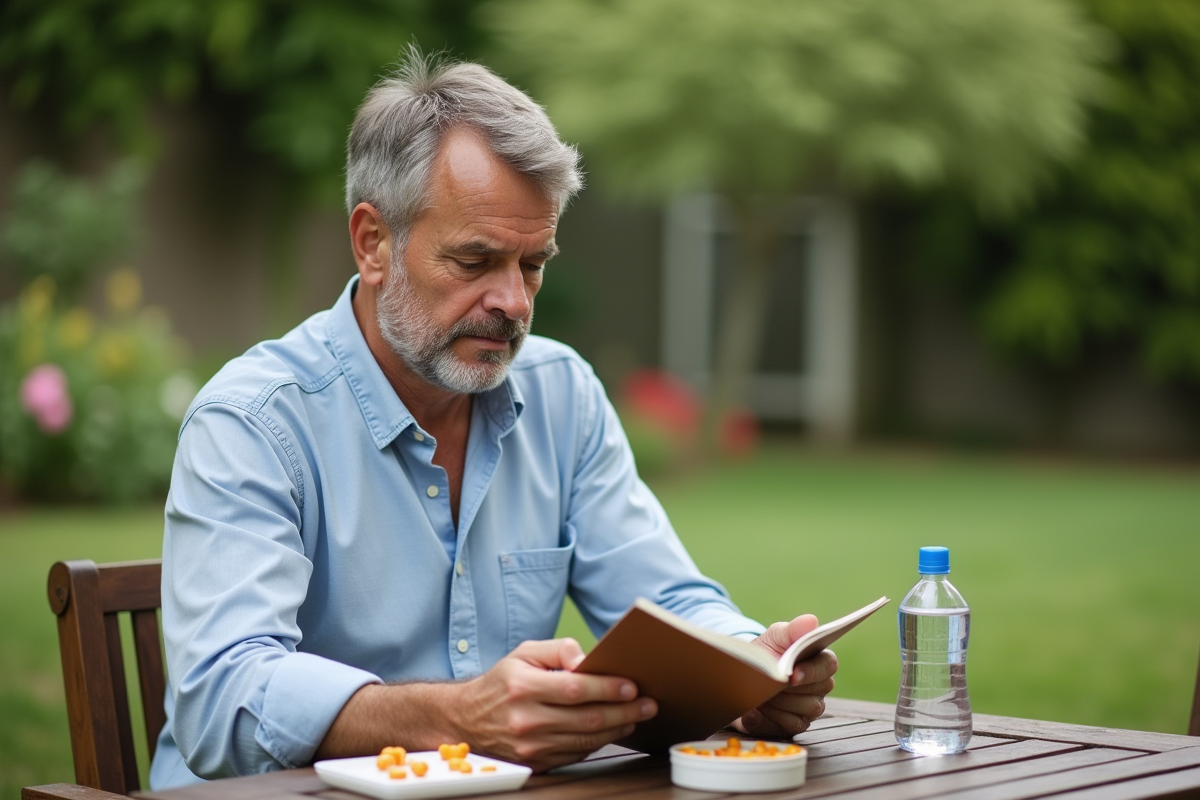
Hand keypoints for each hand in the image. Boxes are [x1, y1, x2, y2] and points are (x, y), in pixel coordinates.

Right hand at [451, 638, 656, 771]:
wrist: (466, 720)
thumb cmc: (501, 682)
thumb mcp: (523, 654)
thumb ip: (557, 649)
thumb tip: (586, 658)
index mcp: (523, 687)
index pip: (575, 688)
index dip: (607, 688)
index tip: (632, 685)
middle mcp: (526, 719)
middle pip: (587, 718)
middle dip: (624, 710)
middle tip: (648, 704)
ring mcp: (531, 745)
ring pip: (586, 739)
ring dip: (617, 728)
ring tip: (636, 716)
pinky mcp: (536, 762)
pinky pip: (576, 753)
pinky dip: (599, 742)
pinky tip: (612, 729)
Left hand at [733, 615, 837, 738]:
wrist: (745, 675)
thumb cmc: (766, 652)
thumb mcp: (775, 637)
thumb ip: (792, 630)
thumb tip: (811, 621)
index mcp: (820, 661)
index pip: (828, 665)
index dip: (812, 671)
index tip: (793, 674)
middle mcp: (820, 687)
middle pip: (816, 692)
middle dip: (790, 689)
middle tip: (771, 684)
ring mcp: (809, 708)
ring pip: (804, 711)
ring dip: (779, 703)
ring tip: (761, 695)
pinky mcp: (795, 725)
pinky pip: (788, 727)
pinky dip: (767, 720)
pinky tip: (754, 712)